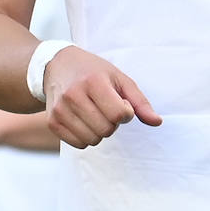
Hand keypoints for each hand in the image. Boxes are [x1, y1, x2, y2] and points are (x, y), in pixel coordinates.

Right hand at [43, 45, 161, 148]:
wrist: (57, 66)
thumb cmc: (93, 72)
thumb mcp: (120, 79)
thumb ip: (140, 102)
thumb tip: (156, 122)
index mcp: (93, 82)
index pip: (119, 114)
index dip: (126, 113)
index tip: (120, 102)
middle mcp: (73, 95)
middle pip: (106, 130)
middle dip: (112, 123)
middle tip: (105, 108)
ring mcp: (60, 110)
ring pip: (93, 139)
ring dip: (99, 131)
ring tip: (93, 113)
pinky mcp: (52, 122)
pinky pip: (78, 144)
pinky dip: (85, 137)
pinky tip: (83, 121)